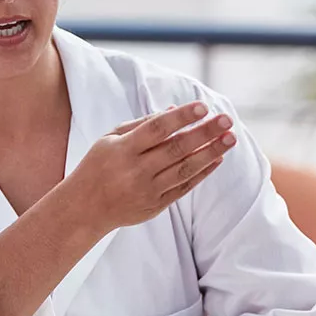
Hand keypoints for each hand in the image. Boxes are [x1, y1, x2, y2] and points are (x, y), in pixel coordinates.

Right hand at [64, 102, 235, 234]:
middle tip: (227, 120)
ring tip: (230, 138)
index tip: (203, 106)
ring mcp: (148, 190)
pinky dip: (203, 173)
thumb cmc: (98, 166)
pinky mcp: (156, 205)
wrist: (85, 209)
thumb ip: (141, 124)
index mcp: (123, 149)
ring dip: (211, 152)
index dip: (182, 117)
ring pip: (185, 169)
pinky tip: (217, 159)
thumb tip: (174, 110)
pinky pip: (185, 187)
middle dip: (205, 133)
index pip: (157, 129)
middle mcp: (137, 170)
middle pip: (177, 148)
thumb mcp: (110, 139)